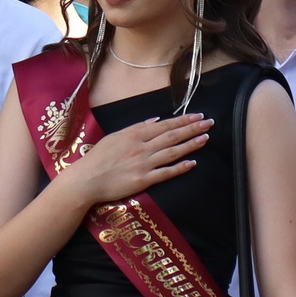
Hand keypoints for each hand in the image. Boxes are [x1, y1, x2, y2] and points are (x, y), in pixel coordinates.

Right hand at [57, 113, 211, 211]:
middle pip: (172, 136)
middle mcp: (142, 147)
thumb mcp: (115, 136)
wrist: (86, 179)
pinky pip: (165, 173)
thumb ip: (136, 127)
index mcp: (135, 134)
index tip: (198, 116)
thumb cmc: (98, 158)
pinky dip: (180, 168)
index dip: (183, 120)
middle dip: (192, 128)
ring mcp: (143, 164)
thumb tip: (156, 120)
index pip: (164, 125)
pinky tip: (192, 163)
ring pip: (172, 152)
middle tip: (209, 123)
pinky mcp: (143, 180)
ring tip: (205, 138)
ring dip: (190, 145)